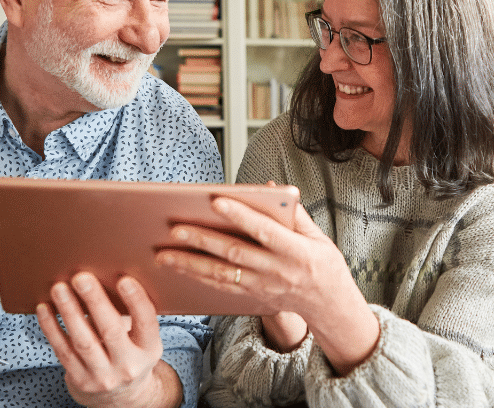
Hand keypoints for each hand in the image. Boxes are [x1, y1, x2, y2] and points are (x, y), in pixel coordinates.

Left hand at [36, 273, 180, 407]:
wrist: (121, 395)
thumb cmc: (131, 352)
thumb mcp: (143, 339)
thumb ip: (134, 314)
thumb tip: (111, 273)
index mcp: (149, 349)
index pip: (146, 322)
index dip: (136, 300)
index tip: (124, 279)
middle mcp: (128, 365)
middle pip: (110, 331)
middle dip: (94, 301)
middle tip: (81, 277)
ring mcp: (103, 376)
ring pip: (83, 341)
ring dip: (69, 312)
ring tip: (59, 288)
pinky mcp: (80, 380)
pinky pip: (62, 350)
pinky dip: (52, 327)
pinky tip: (45, 308)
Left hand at [156, 197, 379, 374]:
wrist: (329, 305)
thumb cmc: (324, 264)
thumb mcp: (317, 236)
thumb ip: (293, 212)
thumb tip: (269, 187)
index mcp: (295, 251)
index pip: (264, 230)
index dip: (240, 215)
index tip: (216, 200)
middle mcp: (276, 270)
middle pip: (234, 253)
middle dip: (202, 240)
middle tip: (174, 229)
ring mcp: (262, 287)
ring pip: (221, 275)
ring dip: (190, 264)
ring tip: (163, 255)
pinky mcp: (253, 297)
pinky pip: (222, 288)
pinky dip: (199, 278)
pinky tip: (179, 269)